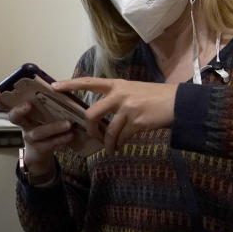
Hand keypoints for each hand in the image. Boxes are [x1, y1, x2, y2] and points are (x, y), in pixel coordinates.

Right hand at [0, 89, 73, 178]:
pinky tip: (70, 134)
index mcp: (23, 114)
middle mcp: (23, 125)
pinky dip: (61, 139)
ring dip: (53, 127)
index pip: (7, 105)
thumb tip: (58, 85)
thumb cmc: (42, 127)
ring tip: (67, 124)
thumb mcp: (41, 114)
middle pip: (15, 117)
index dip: (0, 100)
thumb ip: (45, 103)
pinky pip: (49, 144)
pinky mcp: (40, 149)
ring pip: (38, 132)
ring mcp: (30, 138)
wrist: (40, 155)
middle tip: (28, 105)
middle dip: (19, 111)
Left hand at [51, 78, 176, 154]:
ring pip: (107, 130)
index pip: (89, 82)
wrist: (178, 103)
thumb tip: (104, 115)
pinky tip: (120, 147)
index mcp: (117, 85)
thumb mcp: (134, 91)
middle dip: (89, 128)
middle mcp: (120, 94)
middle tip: (93, 135)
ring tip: (110, 148)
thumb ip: (118, 99)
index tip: (54, 87)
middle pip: (92, 113)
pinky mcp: (136, 122)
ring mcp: (127, 108)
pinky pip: (121, 137)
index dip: (70, 84)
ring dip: (107, 143)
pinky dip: (119, 145)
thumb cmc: (157, 97)